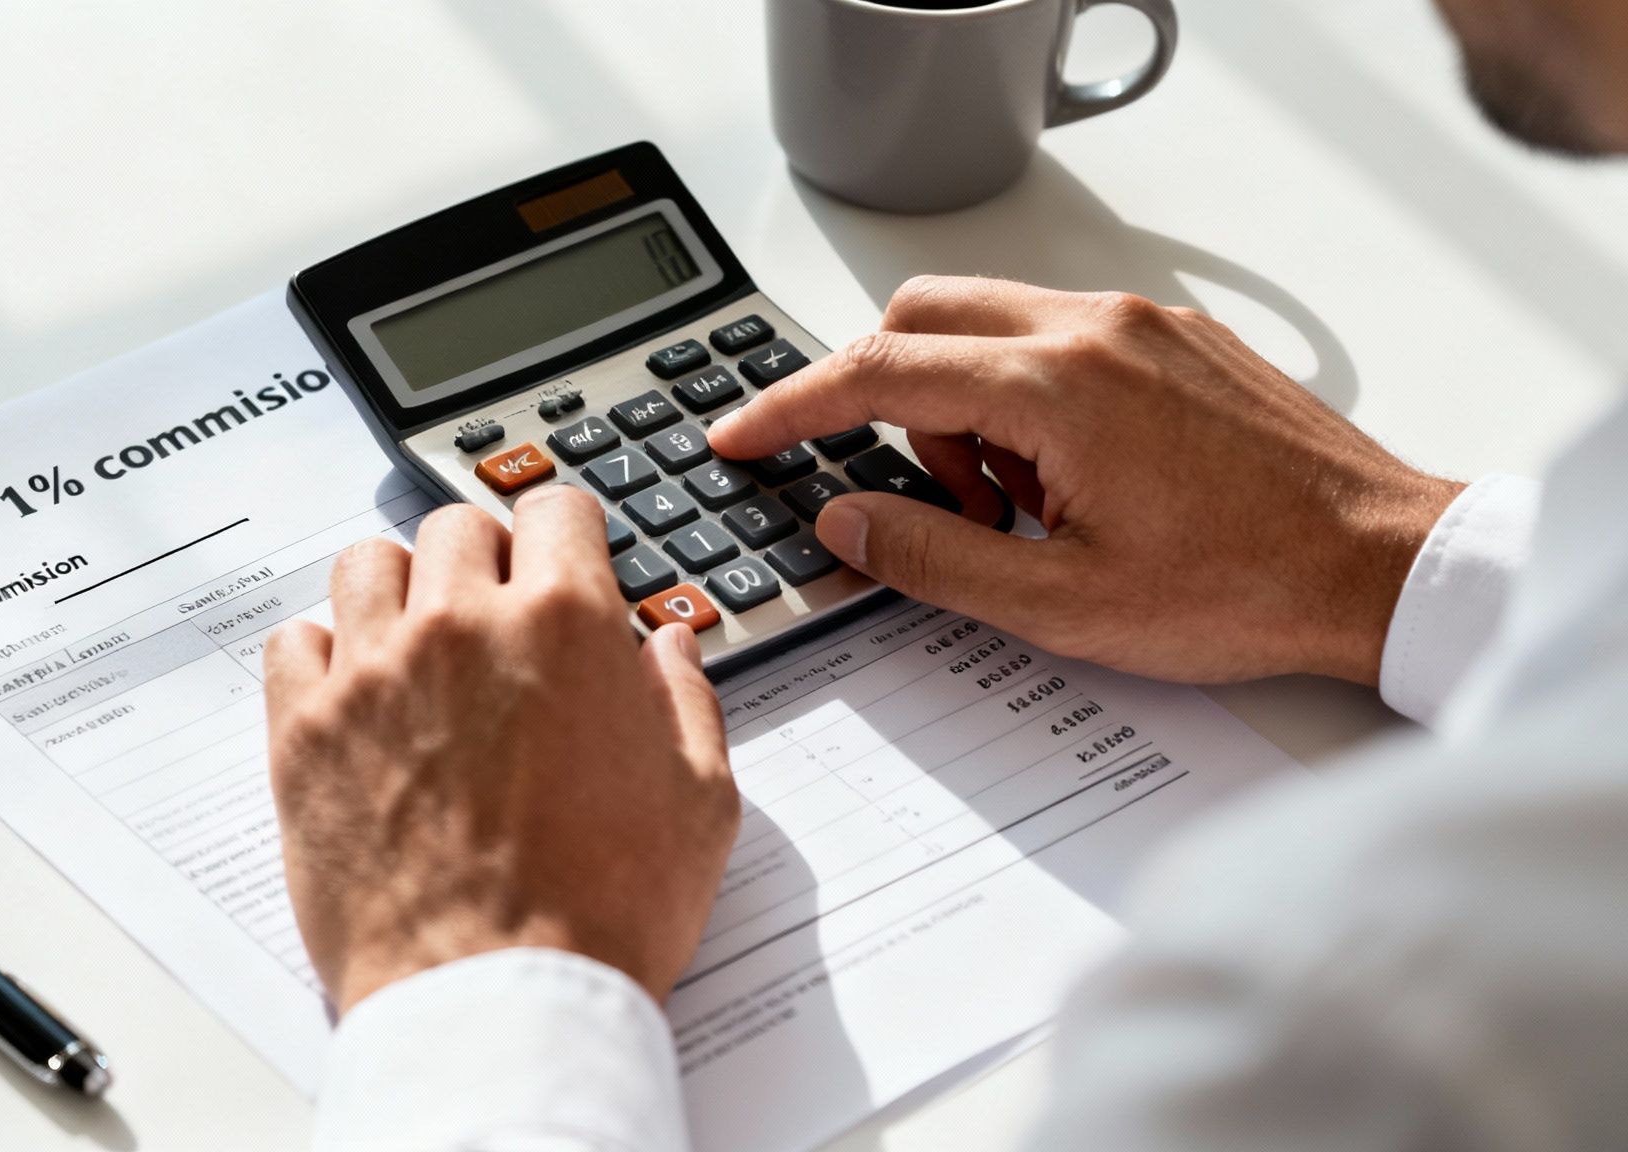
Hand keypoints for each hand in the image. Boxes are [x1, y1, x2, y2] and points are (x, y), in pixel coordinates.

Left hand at [263, 485, 739, 1011]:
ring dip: (400, 591)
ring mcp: (372, 676)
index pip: (555, 509)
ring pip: (366, 564)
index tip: (563, 562)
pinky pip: (294, 642)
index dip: (567, 537)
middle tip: (500, 620)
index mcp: (563, 625)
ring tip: (422, 646)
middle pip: (456, 527)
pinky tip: (359, 696)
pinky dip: (324, 655)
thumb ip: (686, 702)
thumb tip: (668, 648)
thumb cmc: (602, 914)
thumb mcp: (699, 802)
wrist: (499, 1001)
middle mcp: (459, 629)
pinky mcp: (305, 734)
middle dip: (486, 562)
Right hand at [709, 277, 1461, 685]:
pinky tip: (1069, 485)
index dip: (790, 407)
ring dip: (963, 411)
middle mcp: (1096, 328)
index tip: (739, 434)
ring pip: (986, 328)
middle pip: (920, 319)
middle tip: (923, 499)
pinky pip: (1053, 339)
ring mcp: (1141, 324)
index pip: (877, 369)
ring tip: (1022, 513)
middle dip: (885, 403)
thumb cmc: (1248, 587)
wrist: (1384, 566)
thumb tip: (844, 522)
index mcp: (1058, 387)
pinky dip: (1023, 401)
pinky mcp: (1173, 338)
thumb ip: (931, 558)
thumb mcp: (1062, 606)